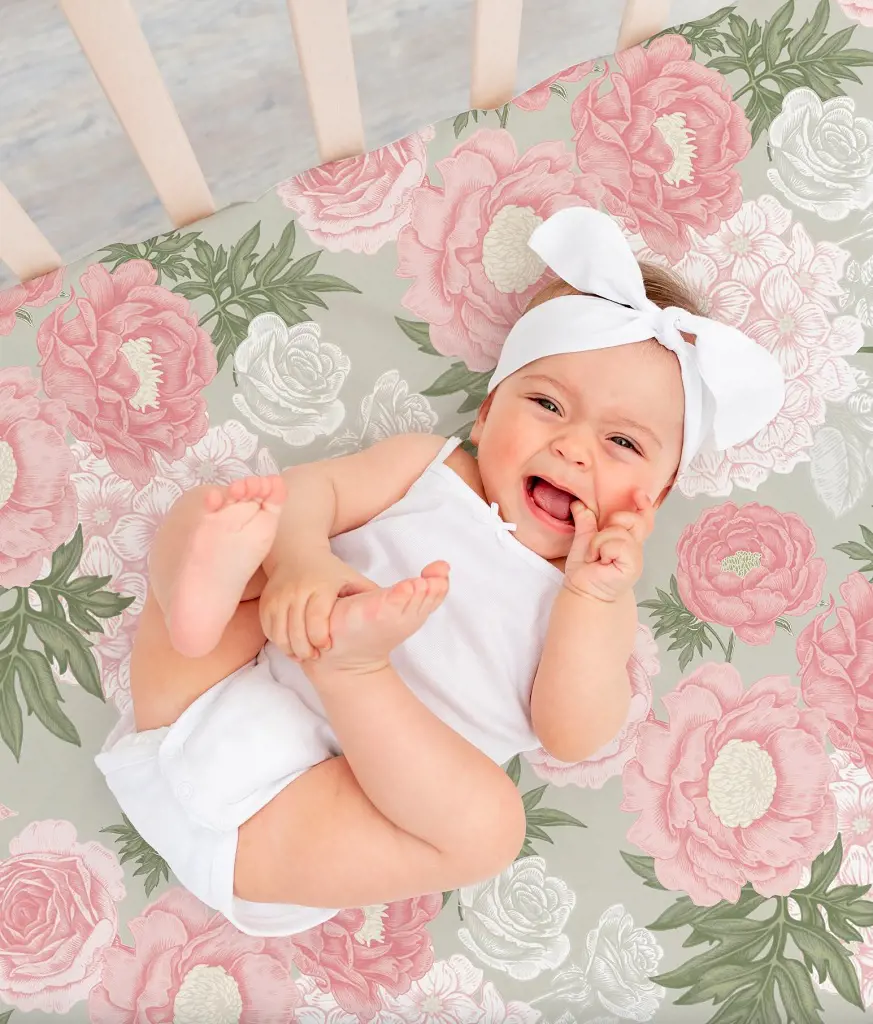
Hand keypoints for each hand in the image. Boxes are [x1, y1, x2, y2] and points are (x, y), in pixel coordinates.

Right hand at [259, 550, 377, 660]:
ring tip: (304, 655)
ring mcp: (279, 596)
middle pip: (297, 628)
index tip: (326, 647)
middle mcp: (297, 589)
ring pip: (281, 631)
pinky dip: (279, 641)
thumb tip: (404, 607)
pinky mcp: (266, 602)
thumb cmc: (331, 572)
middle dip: (305, 648)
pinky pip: (270, 628)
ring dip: (291, 648)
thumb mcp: (353, 579)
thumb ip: (373, 595)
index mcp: (322, 584)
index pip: (317, 615)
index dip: (320, 635)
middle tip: (315, 657)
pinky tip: (291, 646)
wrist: (295, 552)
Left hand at [563, 490, 653, 602]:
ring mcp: (635, 557)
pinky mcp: (633, 565)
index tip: (638, 493)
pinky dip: (602, 549)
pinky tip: (598, 561)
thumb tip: (578, 504)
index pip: (644, 519)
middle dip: (613, 522)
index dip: (644, 505)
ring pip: (620, 531)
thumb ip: (585, 522)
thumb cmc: (585, 571)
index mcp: (626, 540)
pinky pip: (618, 544)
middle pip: (635, 519)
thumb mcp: (583, 539)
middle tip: (598, 541)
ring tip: (594, 556)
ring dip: (599, 541)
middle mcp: (634, 547)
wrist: (583, 592)